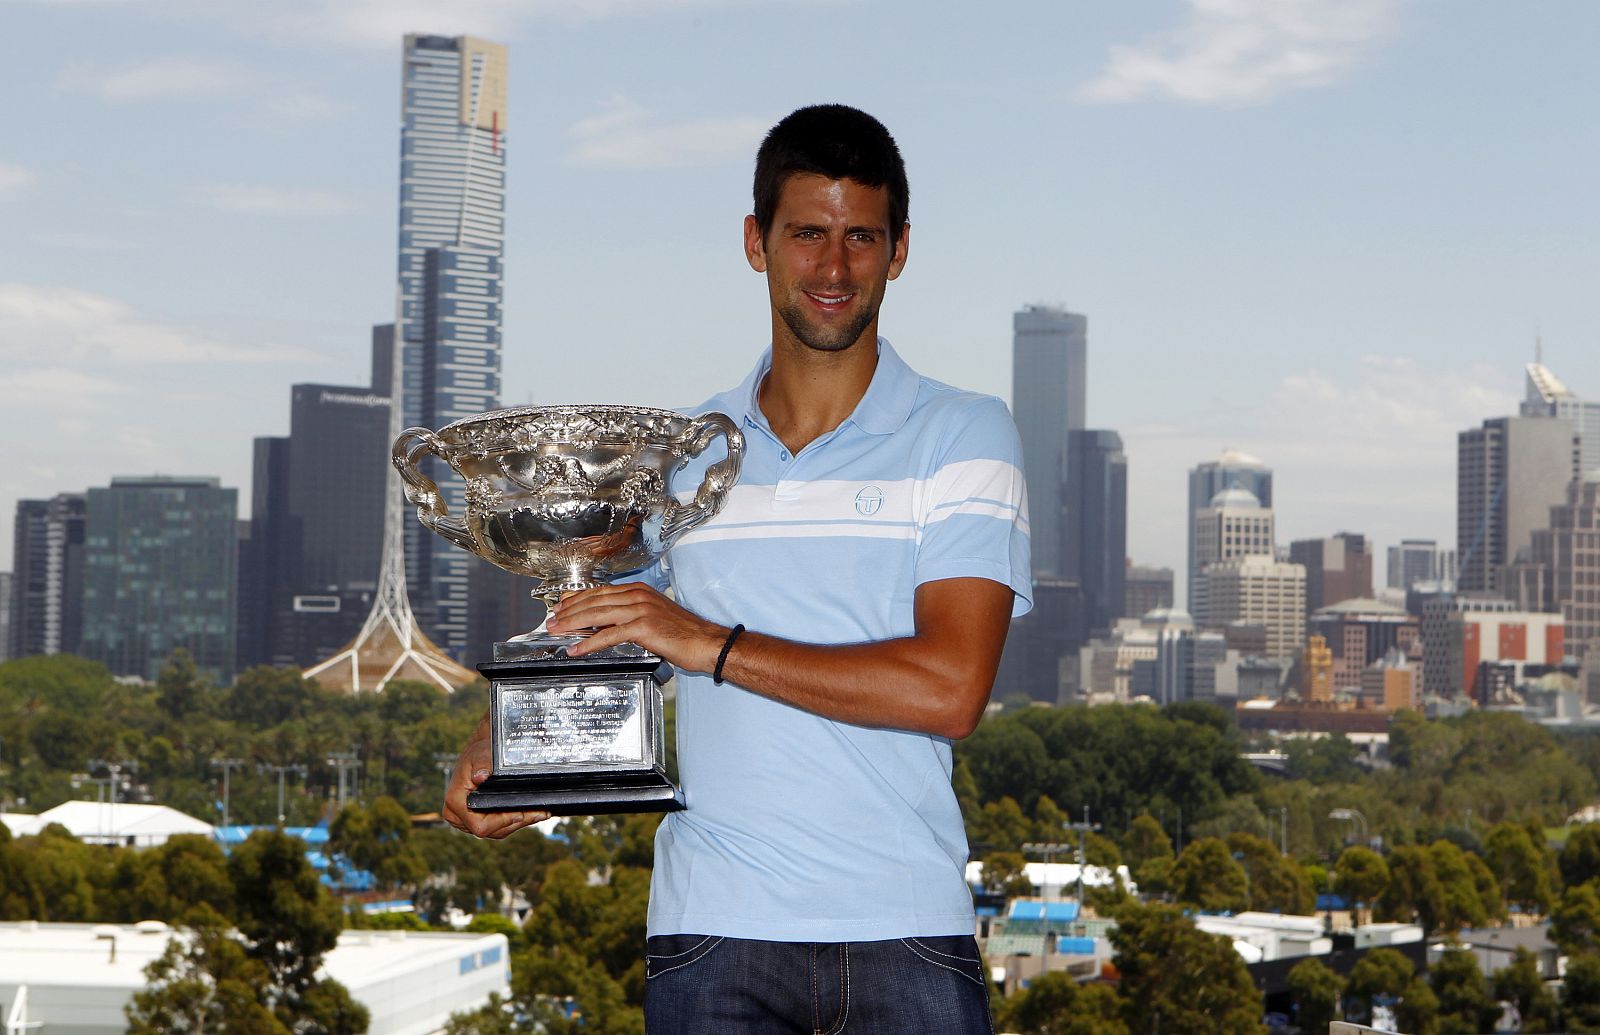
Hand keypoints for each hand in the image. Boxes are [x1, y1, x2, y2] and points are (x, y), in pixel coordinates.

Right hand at [442, 709, 549, 837]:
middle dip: (516, 822)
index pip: (480, 825)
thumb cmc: (478, 753)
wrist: (476, 755)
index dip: (502, 822)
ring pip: (495, 832)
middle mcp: (457, 815)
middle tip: (538, 813)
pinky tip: (529, 813)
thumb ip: (482, 765)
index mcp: (455, 802)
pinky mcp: (476, 820)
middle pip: (490, 831)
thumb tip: (481, 777)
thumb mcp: (481, 754)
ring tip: (538, 813)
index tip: (520, 813)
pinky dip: (512, 821)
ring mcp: (466, 820)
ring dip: (518, 823)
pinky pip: (496, 828)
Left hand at [547, 583, 725, 671]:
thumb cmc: (682, 633)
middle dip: (569, 610)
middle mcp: (638, 596)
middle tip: (552, 620)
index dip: (577, 598)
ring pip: (597, 614)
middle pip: (594, 600)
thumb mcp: (653, 617)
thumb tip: (605, 624)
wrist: (705, 642)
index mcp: (639, 590)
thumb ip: (629, 616)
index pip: (600, 591)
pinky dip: (589, 642)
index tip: (561, 605)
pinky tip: (576, 648)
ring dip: (573, 623)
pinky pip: (609, 635)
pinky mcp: (643, 627)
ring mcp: (640, 609)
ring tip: (557, 631)